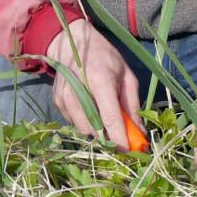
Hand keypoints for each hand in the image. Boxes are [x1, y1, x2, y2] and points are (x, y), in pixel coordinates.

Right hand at [45, 20, 141, 148]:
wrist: (71, 43)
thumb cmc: (104, 57)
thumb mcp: (126, 75)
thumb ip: (132, 105)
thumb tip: (139, 133)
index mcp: (100, 80)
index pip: (110, 118)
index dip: (121, 139)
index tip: (131, 153)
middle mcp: (77, 90)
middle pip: (95, 129)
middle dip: (110, 139)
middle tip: (122, 138)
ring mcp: (64, 97)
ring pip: (83, 130)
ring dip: (97, 133)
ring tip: (105, 120)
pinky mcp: (57, 102)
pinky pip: (74, 123)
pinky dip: (85, 123)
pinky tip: (90, 109)